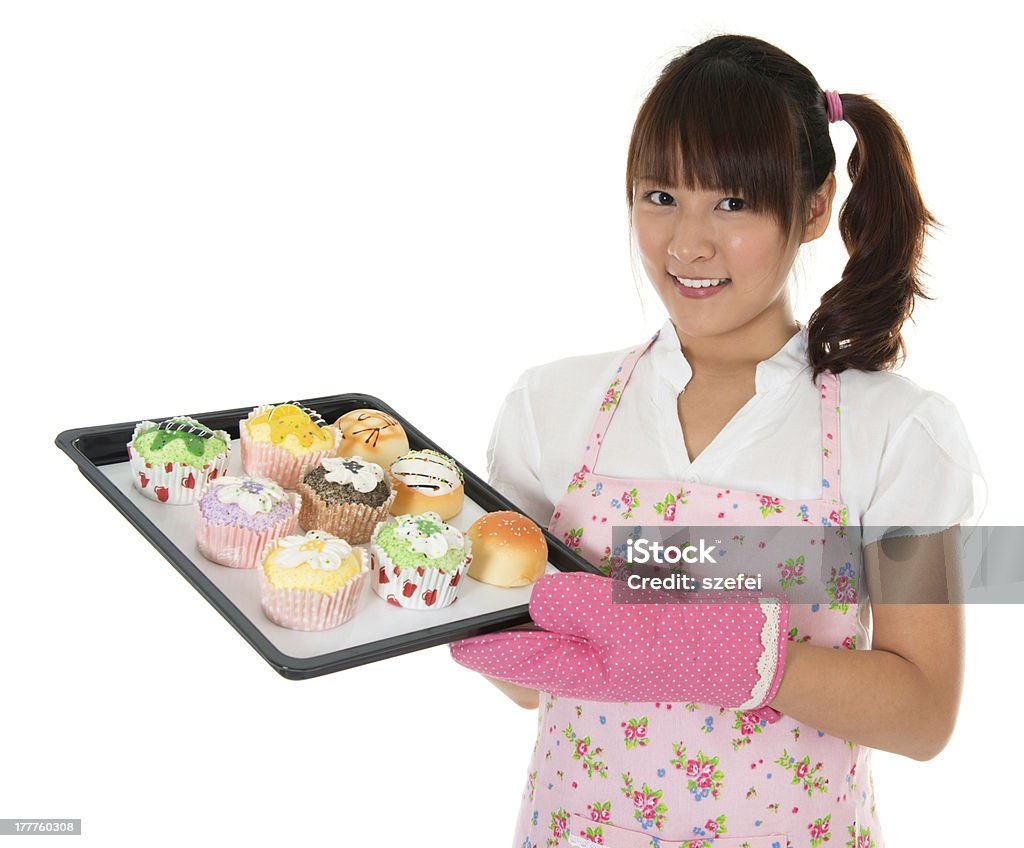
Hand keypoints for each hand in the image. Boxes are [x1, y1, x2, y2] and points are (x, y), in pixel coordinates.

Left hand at [449, 571, 787, 719]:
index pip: (510, 661)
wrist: (746, 647)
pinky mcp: (616, 628)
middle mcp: (581, 663)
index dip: (477, 644)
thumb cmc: (685, 640)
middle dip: (497, 629)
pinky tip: (557, 578)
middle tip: (477, 601)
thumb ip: (573, 605)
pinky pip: (573, 618)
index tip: (450, 627)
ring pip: (544, 633)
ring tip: (504, 588)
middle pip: (520, 651)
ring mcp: (599, 647)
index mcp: (576, 671)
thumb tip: (536, 594)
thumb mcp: (624, 621)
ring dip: (524, 613)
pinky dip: (557, 600)